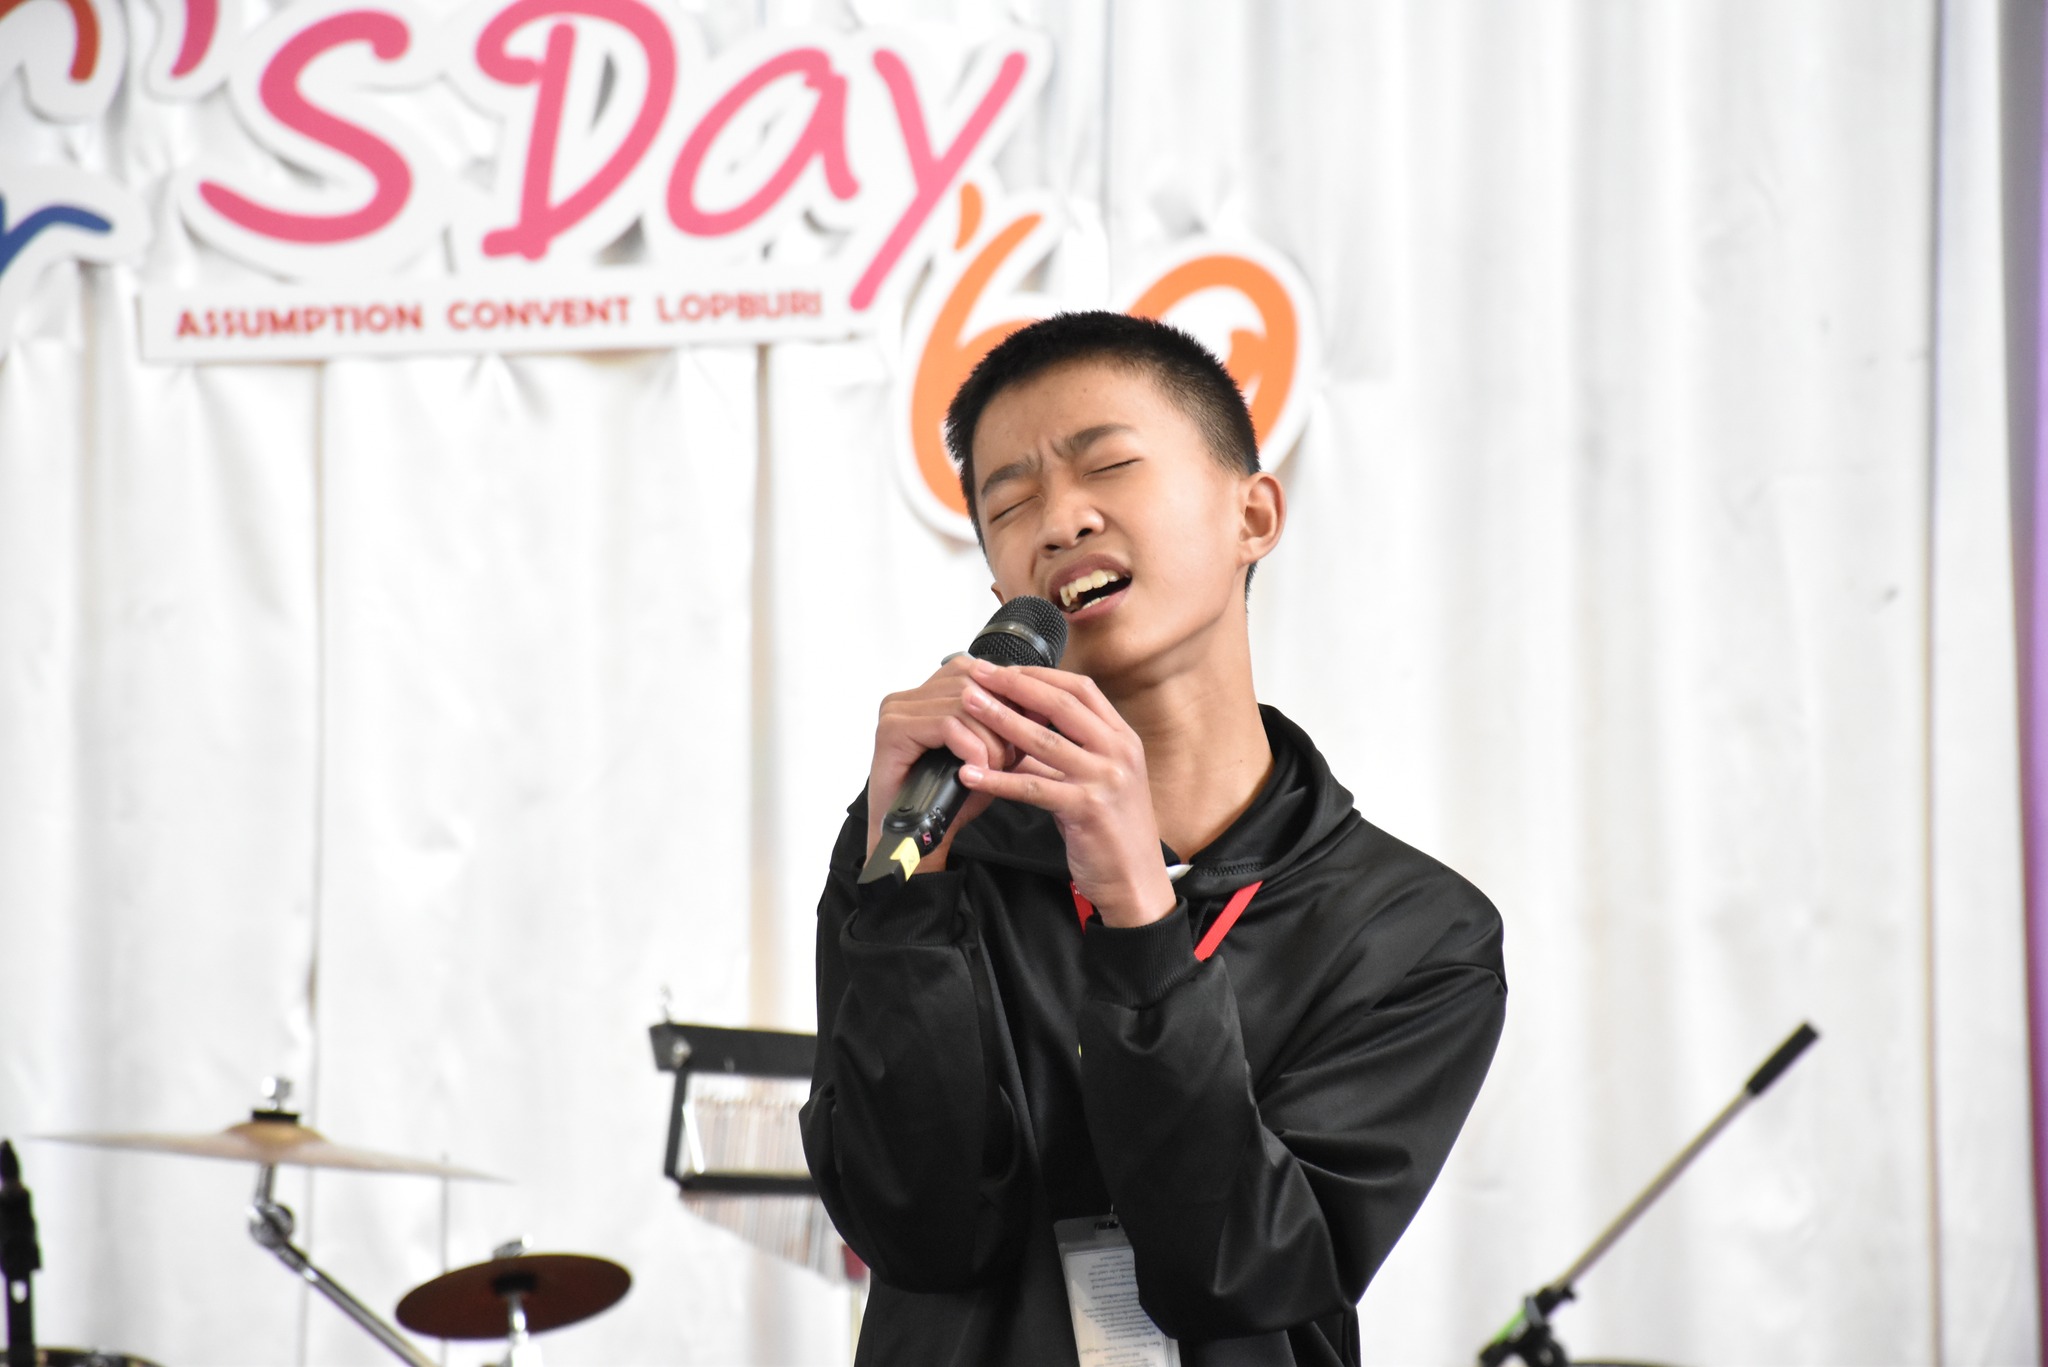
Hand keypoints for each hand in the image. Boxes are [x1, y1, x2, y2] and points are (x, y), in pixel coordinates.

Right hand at [866, 655, 1018, 866]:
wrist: (917, 840)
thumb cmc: (950, 800)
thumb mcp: (988, 755)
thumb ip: (1008, 727)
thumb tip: (1041, 705)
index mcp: (927, 694)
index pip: (976, 670)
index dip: (1008, 693)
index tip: (1034, 720)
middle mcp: (908, 697)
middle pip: (972, 681)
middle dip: (1002, 717)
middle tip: (1013, 753)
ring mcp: (896, 711)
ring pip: (963, 703)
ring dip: (989, 738)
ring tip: (996, 767)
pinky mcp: (892, 731)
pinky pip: (947, 724)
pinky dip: (971, 747)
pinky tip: (978, 769)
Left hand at [953, 659, 1175, 927]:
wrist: (1137, 880)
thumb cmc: (1114, 831)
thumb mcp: (1094, 780)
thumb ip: (1061, 755)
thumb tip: (1016, 732)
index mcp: (1122, 738)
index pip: (1080, 689)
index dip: (1040, 675)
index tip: (1004, 670)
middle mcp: (1119, 751)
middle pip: (1061, 704)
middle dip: (1015, 686)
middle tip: (978, 676)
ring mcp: (1106, 778)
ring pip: (1044, 740)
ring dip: (1000, 720)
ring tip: (968, 707)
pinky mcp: (1088, 809)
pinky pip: (1033, 787)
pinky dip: (998, 780)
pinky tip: (970, 774)